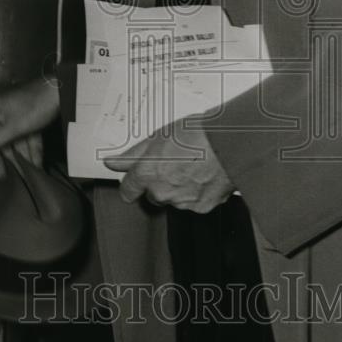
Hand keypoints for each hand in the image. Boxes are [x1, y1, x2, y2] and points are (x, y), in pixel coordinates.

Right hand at [0, 76, 59, 178]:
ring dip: (24, 154)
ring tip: (30, 171)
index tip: (1, 174)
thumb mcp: (14, 127)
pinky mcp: (28, 113)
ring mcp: (14, 110)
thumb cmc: (35, 107)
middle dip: (13, 156)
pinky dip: (31, 146)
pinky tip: (37, 162)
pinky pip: (26, 132)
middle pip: (2, 138)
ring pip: (16, 137)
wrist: (62, 91)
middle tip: (19, 174)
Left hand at [103, 120, 234, 213]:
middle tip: (175, 163)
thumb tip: (112, 163)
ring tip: (193, 166)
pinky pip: (195, 203)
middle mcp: (161, 192)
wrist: (229, 143)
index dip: (132, 184)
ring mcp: (182, 202)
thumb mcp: (158, 137)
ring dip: (180, 188)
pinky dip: (198, 193)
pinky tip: (205, 175)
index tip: (135, 180)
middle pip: (152, 195)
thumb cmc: (196, 134)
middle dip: (160, 183)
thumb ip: (132, 155)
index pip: (127, 191)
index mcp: (146, 174)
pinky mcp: (202, 207)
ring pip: (174, 199)